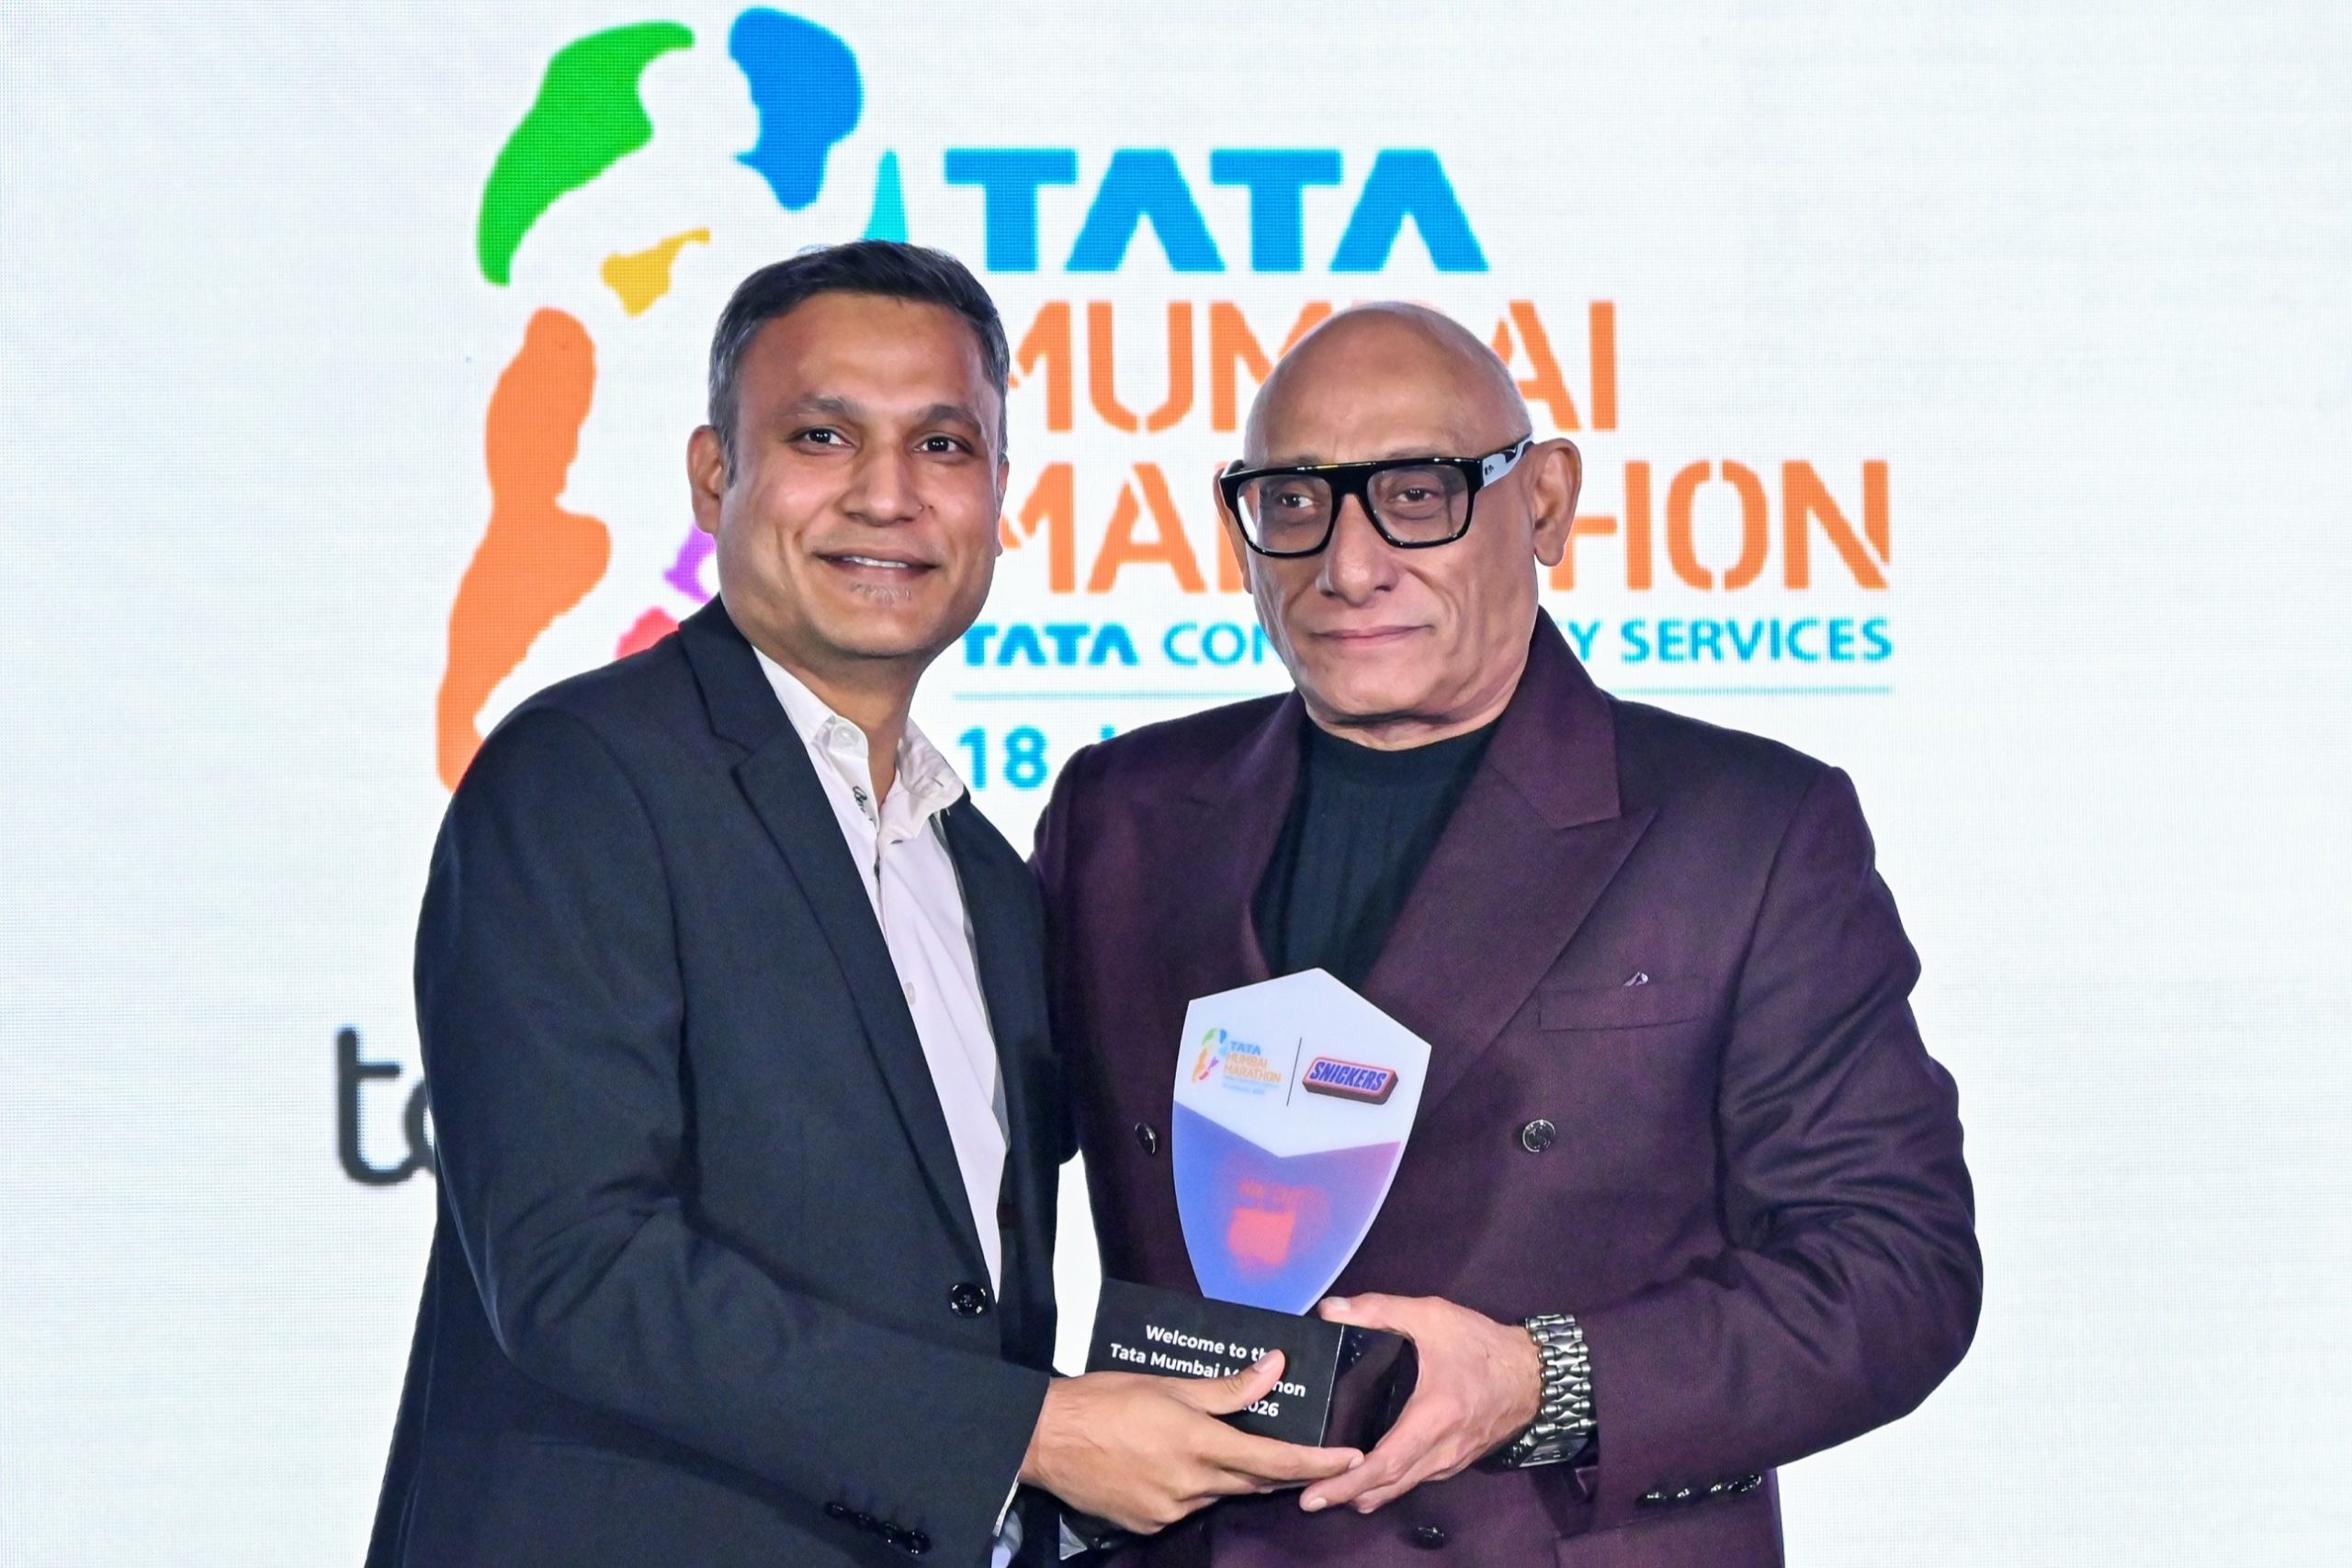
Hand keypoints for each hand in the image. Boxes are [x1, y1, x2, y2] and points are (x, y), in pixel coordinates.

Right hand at [1020, 1353, 1363, 1534]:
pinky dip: (1191, 1487)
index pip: (1276, 1462)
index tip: (1353, 1459)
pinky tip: (1169, 1463)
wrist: (1044, 1439)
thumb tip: (1275, 1367)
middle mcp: (1192, 1486)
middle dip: (1276, 1469)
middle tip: (1294, 1449)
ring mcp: (1169, 1511)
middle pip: (1253, 1482)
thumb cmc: (1105, 1399)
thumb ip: (1228, 1387)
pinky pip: (1185, 1507)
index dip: (1318, 1463)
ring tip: (1208, 1444)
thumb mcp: (1169, 1384)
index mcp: (1201, 1445)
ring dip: (1227, 1474)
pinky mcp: (1148, 1525)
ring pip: (1217, 1494)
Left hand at [1297, 1294, 1542, 1514]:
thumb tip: (1331, 1310)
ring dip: (1367, 1492)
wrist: (1533, 1374)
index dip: (1347, 1482)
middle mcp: (1441, 1451)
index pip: (1385, 1463)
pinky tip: (1368, 1475)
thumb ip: (1381, 1310)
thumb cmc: (1482, 1346)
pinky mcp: (1455, 1461)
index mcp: (1433, 1418)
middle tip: (1310, 1498)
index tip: (1316, 1493)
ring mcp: (1450, 1461)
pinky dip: (1389, 1483)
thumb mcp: (1432, 1317)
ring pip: (1402, 1487)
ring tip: (1330, 1489)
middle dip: (1347, 1495)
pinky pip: (1416, 1479)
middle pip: (1388, 1486)